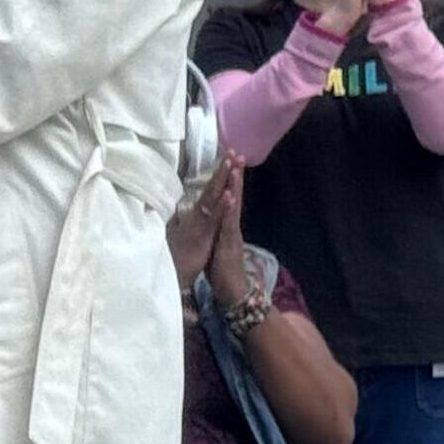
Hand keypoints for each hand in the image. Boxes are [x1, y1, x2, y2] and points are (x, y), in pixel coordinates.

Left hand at [199, 159, 254, 306]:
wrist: (232, 290)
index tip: (227, 160)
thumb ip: (213, 230)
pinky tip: (231, 196)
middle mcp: (230, 225)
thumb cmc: (221, 269)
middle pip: (232, 195)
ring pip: (233, 206)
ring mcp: (231, 233)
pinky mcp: (229, 243)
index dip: (226, 179)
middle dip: (233, 174)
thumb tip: (208, 217)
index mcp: (224, 224)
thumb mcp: (213, 244)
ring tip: (235, 167)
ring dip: (234, 186)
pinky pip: (229, 223)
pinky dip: (230, 209)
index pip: (226, 197)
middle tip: (236, 153)